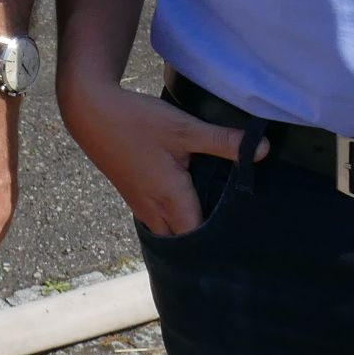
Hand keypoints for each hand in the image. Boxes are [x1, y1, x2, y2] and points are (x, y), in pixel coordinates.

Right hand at [55, 52, 252, 236]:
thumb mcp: (185, 128)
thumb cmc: (137, 121)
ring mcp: (141, 205)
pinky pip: (158, 220)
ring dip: (188, 230)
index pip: (200, 238)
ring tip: (215, 220)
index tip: (242, 239)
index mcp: (171, 199)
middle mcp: (155, 210)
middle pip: (185, 242)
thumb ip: (223, 141)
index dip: (220, 242)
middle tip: (234, 233)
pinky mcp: (133, 195)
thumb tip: (263, 150)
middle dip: (205, 242)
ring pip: (170, 232)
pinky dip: (174, 219)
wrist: (90, 112)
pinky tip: (187, 201)